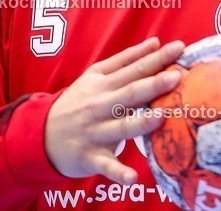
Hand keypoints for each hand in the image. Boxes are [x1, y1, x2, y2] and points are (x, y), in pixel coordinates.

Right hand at [45, 37, 183, 182]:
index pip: (134, 69)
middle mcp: (100, 106)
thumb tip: (155, 43)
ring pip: (122, 128)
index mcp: (103, 84)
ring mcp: (96, 132)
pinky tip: (133, 178)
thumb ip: (125, 59)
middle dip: (153, 85)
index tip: (179, 48)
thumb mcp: (95, 75)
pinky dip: (119, 172)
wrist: (41, 134)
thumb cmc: (77, 102)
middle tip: (177, 76)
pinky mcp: (92, 157)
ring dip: (141, 123)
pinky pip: (107, 166)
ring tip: (162, 117)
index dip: (156, 58)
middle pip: (130, 94)